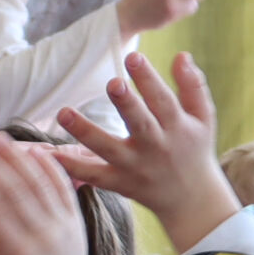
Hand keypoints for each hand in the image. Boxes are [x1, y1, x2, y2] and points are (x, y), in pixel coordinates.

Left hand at [52, 52, 235, 254]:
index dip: (148, 78)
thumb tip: (181, 55)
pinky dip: (72, 167)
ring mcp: (135, 166)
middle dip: (126, 103)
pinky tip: (50, 153)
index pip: (162, 99)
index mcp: (176, 127)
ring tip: (63, 112)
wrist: (192, 200)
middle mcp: (155, 146)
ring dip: (85, 131)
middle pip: (139, 123)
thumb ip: (192, 86)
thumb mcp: (203, 117)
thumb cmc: (194, 149)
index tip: (133, 56)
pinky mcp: (119, 183)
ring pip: (108, 149)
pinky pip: (93, 175)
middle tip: (112, 83)